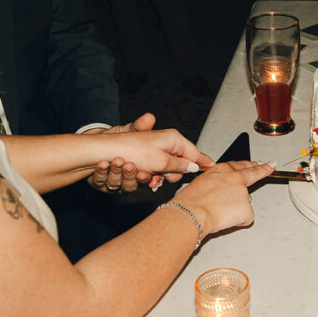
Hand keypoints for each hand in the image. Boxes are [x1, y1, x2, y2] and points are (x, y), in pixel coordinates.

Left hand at [86, 113, 154, 193]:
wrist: (96, 142)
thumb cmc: (118, 139)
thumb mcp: (131, 131)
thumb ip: (140, 127)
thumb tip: (149, 117)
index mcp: (142, 171)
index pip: (150, 180)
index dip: (148, 179)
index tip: (144, 173)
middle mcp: (129, 180)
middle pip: (134, 186)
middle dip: (131, 176)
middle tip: (130, 166)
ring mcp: (115, 183)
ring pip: (118, 185)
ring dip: (117, 173)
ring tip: (116, 160)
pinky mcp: (100, 183)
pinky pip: (101, 182)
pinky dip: (102, 173)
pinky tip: (102, 164)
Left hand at [92, 126, 213, 189]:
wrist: (105, 152)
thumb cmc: (131, 151)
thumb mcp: (161, 160)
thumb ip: (180, 164)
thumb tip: (195, 166)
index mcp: (173, 140)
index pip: (194, 152)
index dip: (203, 162)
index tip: (212, 169)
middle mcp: (163, 145)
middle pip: (179, 165)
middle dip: (172, 174)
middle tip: (162, 176)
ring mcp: (152, 153)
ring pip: (163, 171)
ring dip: (154, 176)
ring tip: (143, 172)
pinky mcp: (142, 160)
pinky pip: (150, 172)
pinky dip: (143, 175)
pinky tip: (135, 172)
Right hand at [171, 161, 273, 235]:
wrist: (192, 212)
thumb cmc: (191, 201)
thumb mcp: (202, 183)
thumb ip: (217, 184)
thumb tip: (219, 191)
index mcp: (223, 170)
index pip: (241, 165)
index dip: (253, 164)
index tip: (263, 162)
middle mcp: (236, 178)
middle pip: (253, 172)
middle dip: (263, 169)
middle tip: (269, 165)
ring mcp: (243, 193)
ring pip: (245, 203)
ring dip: (237, 208)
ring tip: (221, 212)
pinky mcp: (247, 208)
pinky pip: (245, 218)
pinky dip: (238, 221)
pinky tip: (225, 219)